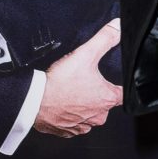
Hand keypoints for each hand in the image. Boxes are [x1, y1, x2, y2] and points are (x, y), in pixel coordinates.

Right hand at [33, 19, 122, 136]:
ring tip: (73, 90)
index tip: (114, 79)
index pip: (123, 93)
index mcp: (107, 99)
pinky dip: (71, 114)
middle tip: (86, 80)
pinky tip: (64, 102)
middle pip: (105, 103)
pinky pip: (75, 122)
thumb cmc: (60, 81)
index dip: (120, 84)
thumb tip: (118, 27)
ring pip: (90, 113)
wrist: (34, 101)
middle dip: (98, 92)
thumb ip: (105, 38)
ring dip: (84, 104)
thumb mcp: (86, 53)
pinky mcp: (67, 132)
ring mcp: (82, 126)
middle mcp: (98, 116)